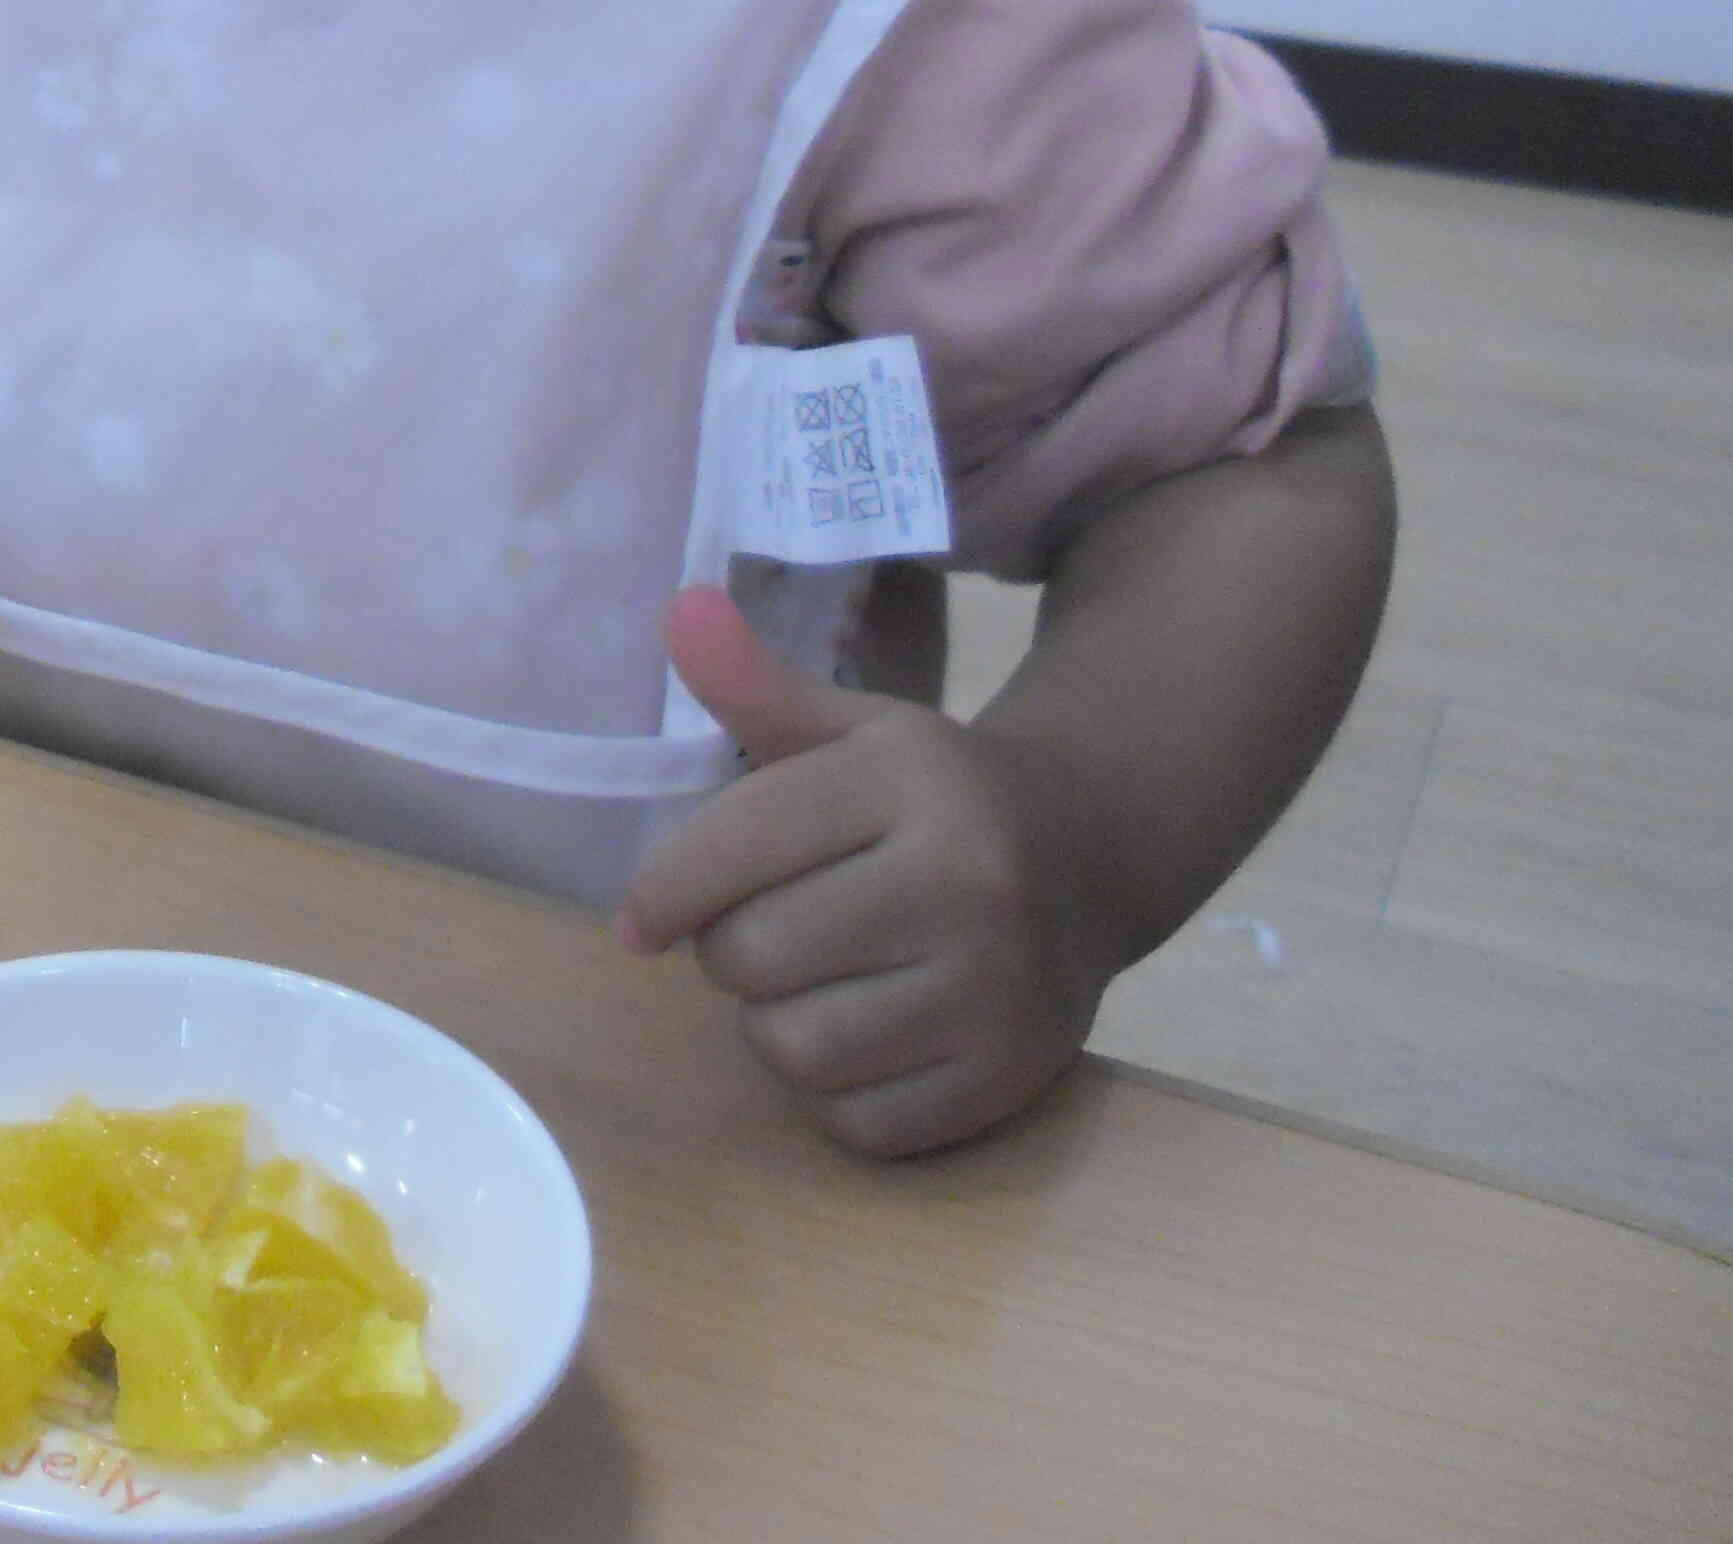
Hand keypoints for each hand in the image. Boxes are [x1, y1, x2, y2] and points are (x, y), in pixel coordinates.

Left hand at [615, 584, 1109, 1155]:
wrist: (1091, 859)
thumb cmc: (936, 797)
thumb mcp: (856, 729)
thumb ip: (758, 686)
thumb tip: (678, 609)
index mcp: (914, 782)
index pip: (737, 844)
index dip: (663, 889)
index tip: (640, 919)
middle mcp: (968, 883)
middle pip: (753, 956)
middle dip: (730, 950)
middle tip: (765, 930)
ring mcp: (997, 991)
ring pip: (794, 1048)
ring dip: (776, 1024)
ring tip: (816, 980)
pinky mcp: (1009, 1081)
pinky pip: (854, 1123)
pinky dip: (835, 1092)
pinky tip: (866, 1032)